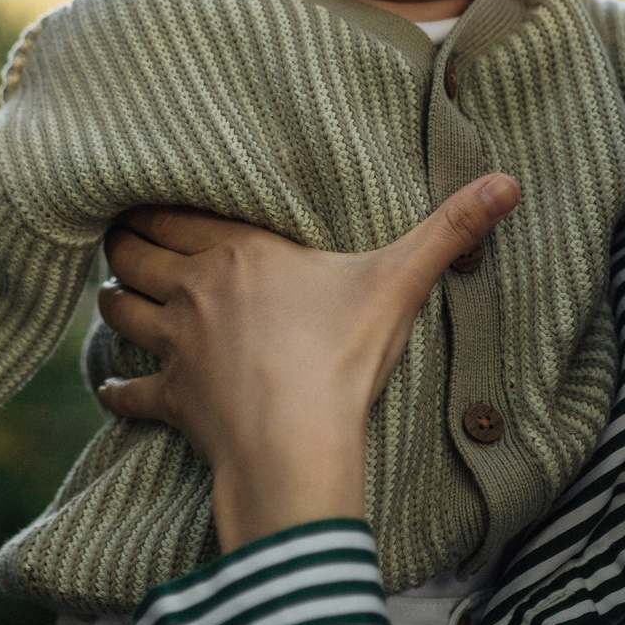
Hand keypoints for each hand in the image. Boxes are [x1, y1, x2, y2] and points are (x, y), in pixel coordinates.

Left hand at [95, 173, 519, 550]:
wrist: (297, 443)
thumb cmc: (343, 356)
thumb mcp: (400, 283)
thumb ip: (451, 228)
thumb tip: (510, 180)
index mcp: (239, 251)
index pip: (175, 211)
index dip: (153, 203)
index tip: (143, 195)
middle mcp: (194, 289)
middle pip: (134, 252)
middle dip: (126, 244)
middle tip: (124, 238)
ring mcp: (176, 346)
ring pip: (119, 311)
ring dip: (115, 302)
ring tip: (119, 296)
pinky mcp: (171, 400)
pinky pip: (126, 393)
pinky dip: (117, 390)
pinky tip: (116, 391)